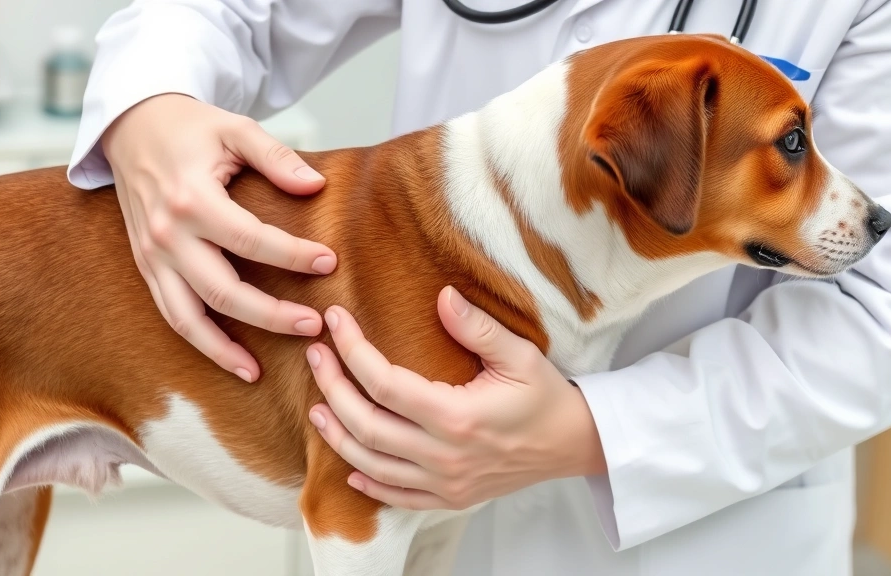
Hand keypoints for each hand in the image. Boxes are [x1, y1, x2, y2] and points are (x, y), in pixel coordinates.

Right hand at [102, 94, 337, 381]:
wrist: (131, 127)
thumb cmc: (189, 127)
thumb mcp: (235, 128)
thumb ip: (276, 157)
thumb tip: (315, 186)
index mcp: (190, 198)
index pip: (250, 239)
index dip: (292, 255)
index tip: (329, 263)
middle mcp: (167, 234)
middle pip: (223, 291)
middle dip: (271, 315)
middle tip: (313, 324)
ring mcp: (152, 256)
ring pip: (189, 318)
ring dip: (226, 350)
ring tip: (262, 371)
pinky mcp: (147, 267)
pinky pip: (172, 315)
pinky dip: (201, 343)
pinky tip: (234, 362)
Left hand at [305, 286, 606, 510]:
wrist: (575, 445)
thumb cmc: (547, 397)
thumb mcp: (520, 354)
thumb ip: (478, 327)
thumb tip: (442, 296)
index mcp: (458, 417)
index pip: (385, 383)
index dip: (352, 351)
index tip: (335, 321)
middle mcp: (445, 456)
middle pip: (366, 426)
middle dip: (333, 388)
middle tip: (315, 355)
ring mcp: (445, 483)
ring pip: (372, 465)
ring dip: (338, 436)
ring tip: (317, 407)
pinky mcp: (450, 498)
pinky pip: (397, 498)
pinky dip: (369, 484)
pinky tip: (350, 467)